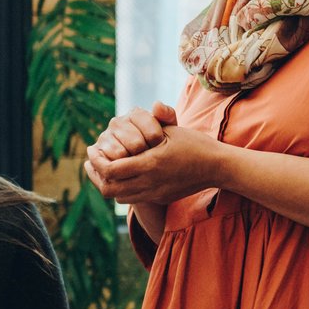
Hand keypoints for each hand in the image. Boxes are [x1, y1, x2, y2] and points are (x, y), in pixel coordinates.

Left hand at [85, 120, 222, 205]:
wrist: (217, 167)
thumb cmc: (195, 144)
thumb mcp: (172, 130)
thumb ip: (151, 122)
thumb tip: (138, 110)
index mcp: (151, 164)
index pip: (111, 170)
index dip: (97, 161)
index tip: (91, 150)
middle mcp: (150, 183)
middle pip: (110, 189)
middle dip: (96, 176)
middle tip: (90, 162)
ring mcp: (155, 194)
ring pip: (119, 197)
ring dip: (108, 184)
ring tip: (103, 169)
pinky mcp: (160, 198)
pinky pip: (134, 198)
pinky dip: (123, 189)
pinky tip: (122, 175)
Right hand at [86, 102, 176, 164]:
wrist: (140, 161)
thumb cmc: (157, 144)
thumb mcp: (168, 130)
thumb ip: (167, 115)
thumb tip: (156, 104)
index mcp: (135, 114)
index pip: (151, 132)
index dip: (158, 144)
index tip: (160, 148)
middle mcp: (117, 121)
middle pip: (136, 144)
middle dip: (146, 155)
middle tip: (150, 159)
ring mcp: (105, 135)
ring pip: (122, 154)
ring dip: (132, 163)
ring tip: (138, 164)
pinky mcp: (95, 150)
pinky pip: (109, 163)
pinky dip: (119, 169)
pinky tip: (127, 169)